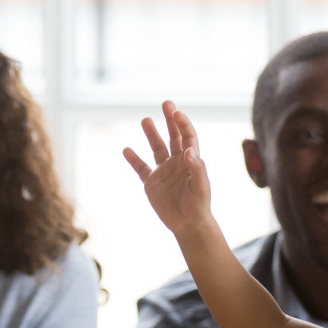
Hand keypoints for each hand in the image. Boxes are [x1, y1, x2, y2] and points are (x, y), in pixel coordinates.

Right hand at [123, 100, 214, 238]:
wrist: (188, 224)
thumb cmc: (199, 205)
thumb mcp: (201, 188)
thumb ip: (197, 169)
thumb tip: (189, 151)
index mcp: (191, 161)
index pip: (188, 137)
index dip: (182, 124)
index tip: (176, 112)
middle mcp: (177, 162)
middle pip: (173, 136)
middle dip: (170, 120)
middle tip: (166, 103)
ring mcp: (163, 171)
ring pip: (156, 148)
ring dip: (151, 134)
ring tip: (145, 119)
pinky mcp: (152, 183)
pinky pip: (141, 169)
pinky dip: (133, 160)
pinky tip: (126, 149)